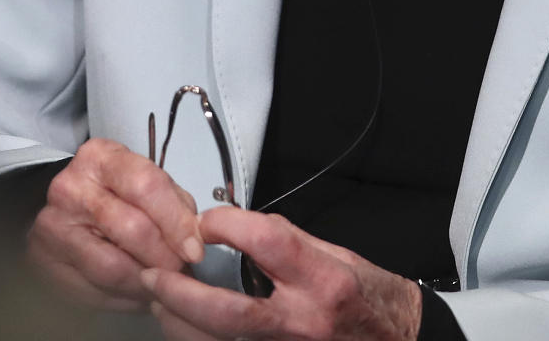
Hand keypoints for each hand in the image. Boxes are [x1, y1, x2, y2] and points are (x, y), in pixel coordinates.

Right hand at [27, 137, 203, 311]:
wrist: (59, 208)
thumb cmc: (108, 191)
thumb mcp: (139, 178)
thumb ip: (171, 200)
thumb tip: (196, 235)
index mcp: (100, 158)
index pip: (146, 186)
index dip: (176, 221)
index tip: (195, 247)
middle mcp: (72, 189)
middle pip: (132, 229)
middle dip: (165, 257)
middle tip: (182, 269)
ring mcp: (53, 228)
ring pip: (114, 267)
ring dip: (148, 282)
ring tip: (165, 284)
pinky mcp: (46, 264)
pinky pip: (96, 290)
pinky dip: (127, 297)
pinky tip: (141, 292)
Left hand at [142, 206, 422, 340]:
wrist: (394, 338)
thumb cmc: (369, 295)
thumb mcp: (337, 252)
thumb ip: (287, 240)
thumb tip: (241, 225)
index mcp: (323, 280)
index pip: (269, 244)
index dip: (230, 226)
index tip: (207, 220)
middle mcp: (303, 320)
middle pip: (229, 312)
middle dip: (183, 294)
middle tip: (154, 275)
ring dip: (181, 323)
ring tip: (159, 300)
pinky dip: (202, 339)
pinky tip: (184, 325)